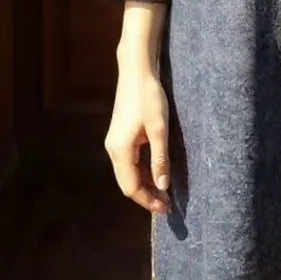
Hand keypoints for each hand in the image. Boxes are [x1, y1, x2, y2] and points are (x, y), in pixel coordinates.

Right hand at [104, 65, 171, 213]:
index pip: (131, 187)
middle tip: (167, 203)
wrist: (136, 71)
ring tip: (164, 192)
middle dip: (146, 195)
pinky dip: (141, 171)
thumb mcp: (159, 129)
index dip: (148, 201)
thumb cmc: (149, 97)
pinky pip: (129, 161)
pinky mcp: (120, 135)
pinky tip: (155, 172)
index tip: (166, 208)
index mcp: (120, 150)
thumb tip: (163, 186)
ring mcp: (114, 142)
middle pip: (127, 183)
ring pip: (128, 173)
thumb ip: (160, 159)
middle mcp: (113, 149)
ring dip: (144, 184)